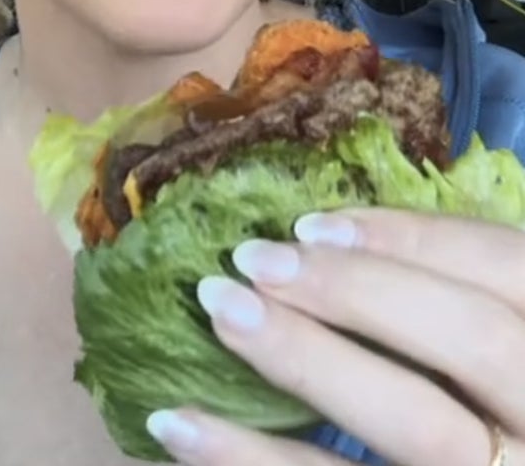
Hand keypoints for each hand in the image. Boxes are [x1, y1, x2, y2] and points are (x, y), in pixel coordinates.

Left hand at [142, 208, 523, 464]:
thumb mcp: (487, 352)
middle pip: (474, 340)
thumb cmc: (476, 411)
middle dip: (358, 290)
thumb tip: (321, 240)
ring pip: (420, 422)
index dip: (416, 239)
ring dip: (308, 358)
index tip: (311, 225)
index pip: (509, 268)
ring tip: (218, 310)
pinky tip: (175, 425)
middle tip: (250, 259)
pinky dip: (250, 460)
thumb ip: (444, 303)